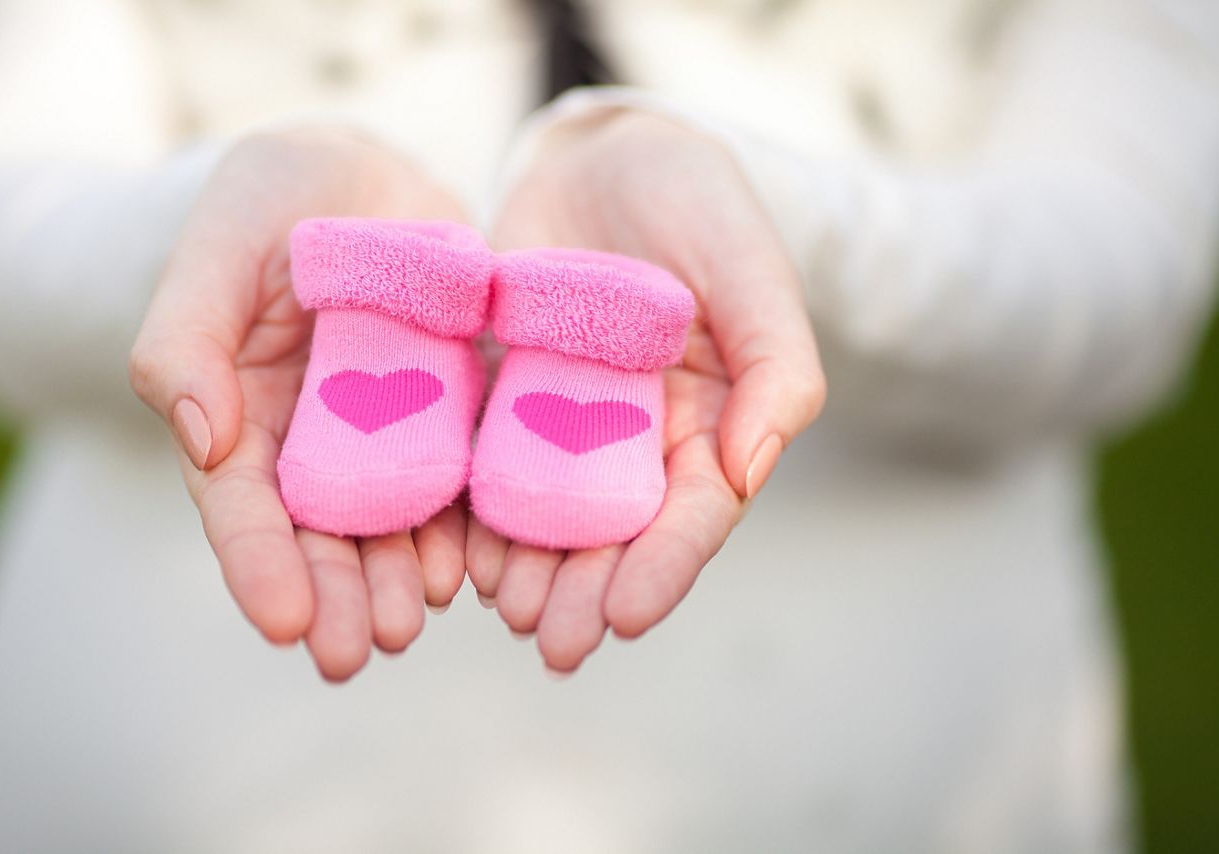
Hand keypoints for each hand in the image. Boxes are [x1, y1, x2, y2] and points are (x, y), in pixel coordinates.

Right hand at [130, 128, 467, 680]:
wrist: (361, 175)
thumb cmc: (269, 201)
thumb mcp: (216, 246)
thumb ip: (185, 338)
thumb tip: (198, 435)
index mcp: (242, 414)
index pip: (241, 507)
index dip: (259, 567)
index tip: (286, 626)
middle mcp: (313, 442)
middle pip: (321, 535)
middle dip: (338, 596)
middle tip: (361, 651)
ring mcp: (387, 434)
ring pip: (392, 523)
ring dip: (402, 578)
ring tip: (418, 617)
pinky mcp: (452, 415)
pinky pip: (461, 480)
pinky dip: (466, 526)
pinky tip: (477, 565)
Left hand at [470, 110, 824, 671]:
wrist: (610, 155)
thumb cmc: (701, 207)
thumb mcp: (753, 273)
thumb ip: (776, 370)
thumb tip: (749, 471)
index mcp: (707, 422)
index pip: (692, 514)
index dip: (664, 568)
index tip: (626, 617)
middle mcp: (636, 438)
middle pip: (616, 533)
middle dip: (587, 592)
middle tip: (553, 643)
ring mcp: (567, 421)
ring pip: (549, 513)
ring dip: (529, 568)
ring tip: (504, 609)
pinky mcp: (505, 393)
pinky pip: (488, 460)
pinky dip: (475, 508)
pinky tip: (458, 548)